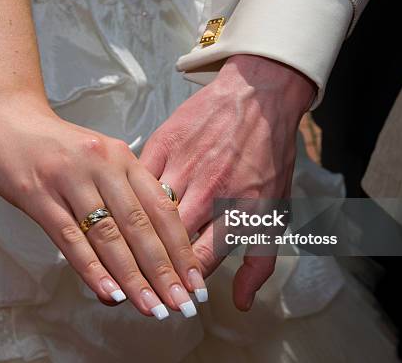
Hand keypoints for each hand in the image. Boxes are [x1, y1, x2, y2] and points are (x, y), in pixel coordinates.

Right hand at [0, 91, 205, 319]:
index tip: (196, 282)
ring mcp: (69, 179)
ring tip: (153, 308)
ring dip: (133, 277)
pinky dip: (91, 268)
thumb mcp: (100, 158)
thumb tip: (150, 245)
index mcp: (123, 157)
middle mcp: (102, 166)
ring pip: (107, 235)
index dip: (181, 248)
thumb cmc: (57, 145)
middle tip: (182, 304)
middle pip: (140, 225)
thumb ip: (124, 192)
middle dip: (164, 270)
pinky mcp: (37, 194)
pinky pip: (69, 237)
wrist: (5, 118)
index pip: (161, 208)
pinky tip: (109, 293)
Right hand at [140, 55, 314, 310]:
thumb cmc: (268, 158)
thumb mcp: (277, 212)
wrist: (258, 97)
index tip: (173, 295)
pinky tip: (124, 209)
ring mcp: (182, 168)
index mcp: (238, 213)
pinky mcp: (162, 145)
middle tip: (142, 284)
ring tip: (124, 254)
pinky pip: (138, 179)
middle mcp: (207, 194)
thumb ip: (260, 262)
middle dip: (153, 269)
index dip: (182, 285)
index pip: (199, 263)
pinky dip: (129, 196)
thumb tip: (241, 304)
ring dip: (134, 236)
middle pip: (168, 243)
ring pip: (146, 213)